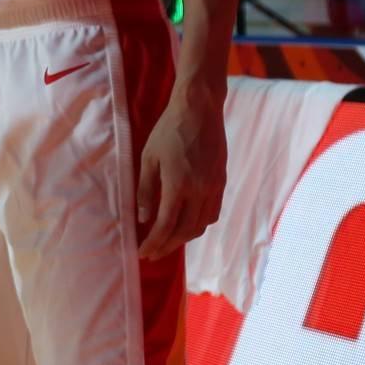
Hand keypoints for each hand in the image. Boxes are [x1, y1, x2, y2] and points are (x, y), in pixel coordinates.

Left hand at [136, 84, 226, 257]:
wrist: (200, 110)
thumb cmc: (168, 131)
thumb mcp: (148, 158)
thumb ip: (145, 190)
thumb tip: (143, 219)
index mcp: (179, 185)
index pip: (165, 225)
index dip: (153, 242)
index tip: (142, 253)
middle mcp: (200, 191)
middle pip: (185, 231)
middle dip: (167, 246)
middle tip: (152, 254)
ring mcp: (214, 187)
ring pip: (201, 225)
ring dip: (184, 238)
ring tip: (167, 242)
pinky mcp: (221, 182)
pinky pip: (212, 212)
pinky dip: (199, 224)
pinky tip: (187, 224)